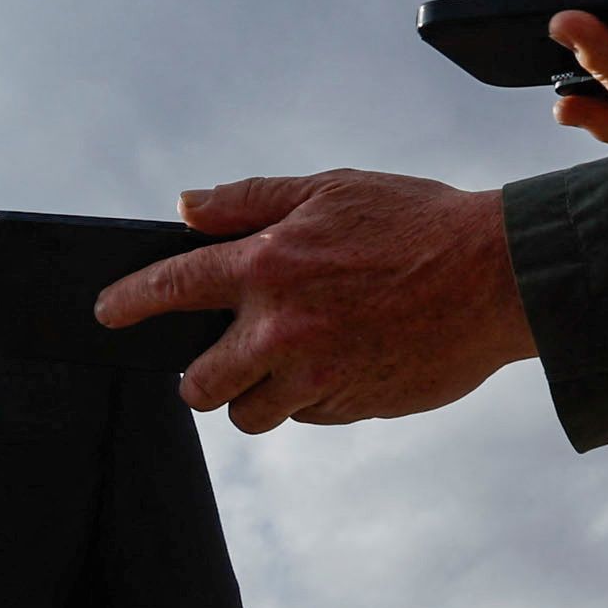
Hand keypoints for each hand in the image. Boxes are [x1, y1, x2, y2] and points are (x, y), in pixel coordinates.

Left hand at [97, 171, 532, 432]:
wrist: (501, 276)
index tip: (106, 313)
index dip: (129, 303)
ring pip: (250, 414)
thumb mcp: (330, 189)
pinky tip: (343, 361)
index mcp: (269, 265)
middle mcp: (282, 328)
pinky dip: (311, 398)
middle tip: (217, 359)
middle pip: (199, 384)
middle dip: (199, 376)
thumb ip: (250, 201)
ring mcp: (318, 376)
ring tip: (289, 359)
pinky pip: (307, 418)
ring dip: (256, 394)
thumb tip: (186, 208)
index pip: (172, 289)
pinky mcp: (353, 406)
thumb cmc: (418, 223)